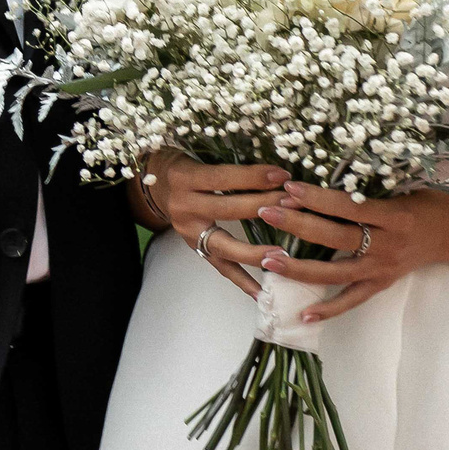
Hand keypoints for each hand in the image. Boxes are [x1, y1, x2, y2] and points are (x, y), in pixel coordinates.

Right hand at [141, 151, 291, 299]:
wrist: (155, 184)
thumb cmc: (185, 165)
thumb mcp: (199, 157)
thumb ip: (230, 165)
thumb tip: (275, 172)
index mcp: (185, 178)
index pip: (223, 178)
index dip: (253, 177)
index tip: (282, 175)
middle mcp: (183, 206)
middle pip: (227, 210)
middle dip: (263, 207)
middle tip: (293, 206)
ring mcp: (187, 232)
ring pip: (223, 245)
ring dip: (254, 252)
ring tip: (281, 256)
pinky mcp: (194, 248)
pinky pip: (220, 267)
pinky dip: (241, 280)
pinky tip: (261, 292)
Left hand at [251, 184, 448, 322]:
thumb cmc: (429, 198)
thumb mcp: (407, 183)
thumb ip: (371, 180)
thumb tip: (326, 160)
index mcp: (395, 216)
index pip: (348, 207)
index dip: (317, 197)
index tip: (288, 186)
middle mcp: (388, 245)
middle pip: (336, 239)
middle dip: (298, 225)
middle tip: (266, 212)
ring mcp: (384, 269)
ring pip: (336, 274)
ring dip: (300, 268)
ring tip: (267, 260)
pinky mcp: (383, 284)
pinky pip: (352, 301)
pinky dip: (328, 309)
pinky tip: (302, 313)